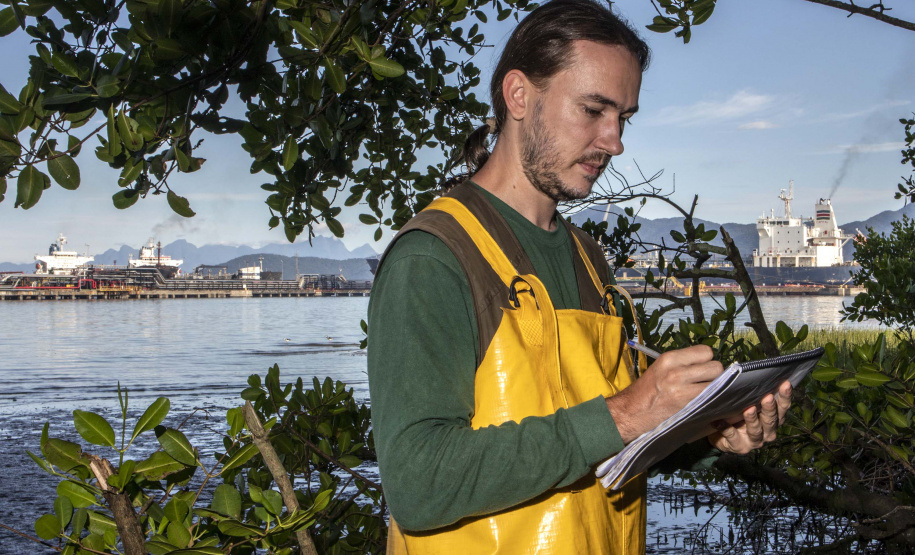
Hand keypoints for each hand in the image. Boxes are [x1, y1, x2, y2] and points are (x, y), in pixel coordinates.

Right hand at [607, 345, 723, 442]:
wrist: (630, 413)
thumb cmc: (645, 392)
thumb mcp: (659, 369)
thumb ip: (681, 364)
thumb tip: (706, 364)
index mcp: (669, 358)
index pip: (705, 351)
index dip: (706, 360)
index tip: (701, 368)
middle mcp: (677, 372)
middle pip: (716, 366)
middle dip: (714, 375)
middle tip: (705, 382)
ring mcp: (683, 391)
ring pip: (719, 384)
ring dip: (715, 389)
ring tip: (706, 394)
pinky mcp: (687, 407)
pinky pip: (713, 400)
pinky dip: (713, 402)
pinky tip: (705, 404)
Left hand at [709, 380, 792, 453]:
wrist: (723, 436)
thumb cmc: (739, 415)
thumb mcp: (749, 404)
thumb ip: (754, 395)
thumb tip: (755, 374)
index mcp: (774, 419)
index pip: (782, 407)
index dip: (785, 396)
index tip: (785, 384)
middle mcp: (768, 432)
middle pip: (771, 420)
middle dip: (770, 408)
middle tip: (767, 397)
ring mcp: (754, 441)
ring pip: (755, 430)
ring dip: (752, 419)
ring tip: (748, 409)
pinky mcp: (739, 447)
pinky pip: (732, 436)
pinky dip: (726, 429)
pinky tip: (719, 421)